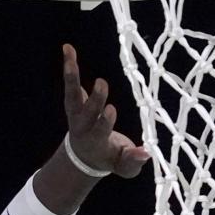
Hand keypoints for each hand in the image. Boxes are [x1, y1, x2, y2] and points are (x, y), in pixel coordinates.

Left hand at [62, 44, 149, 178]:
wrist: (84, 155)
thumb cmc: (110, 158)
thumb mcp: (123, 166)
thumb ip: (133, 161)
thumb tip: (146, 152)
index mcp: (96, 141)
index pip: (99, 130)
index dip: (104, 121)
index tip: (111, 109)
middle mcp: (83, 126)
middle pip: (87, 112)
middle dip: (94, 99)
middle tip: (102, 84)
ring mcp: (76, 113)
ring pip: (73, 95)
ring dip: (71, 76)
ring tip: (69, 56)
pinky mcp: (74, 102)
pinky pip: (71, 83)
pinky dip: (70, 66)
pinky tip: (67, 48)